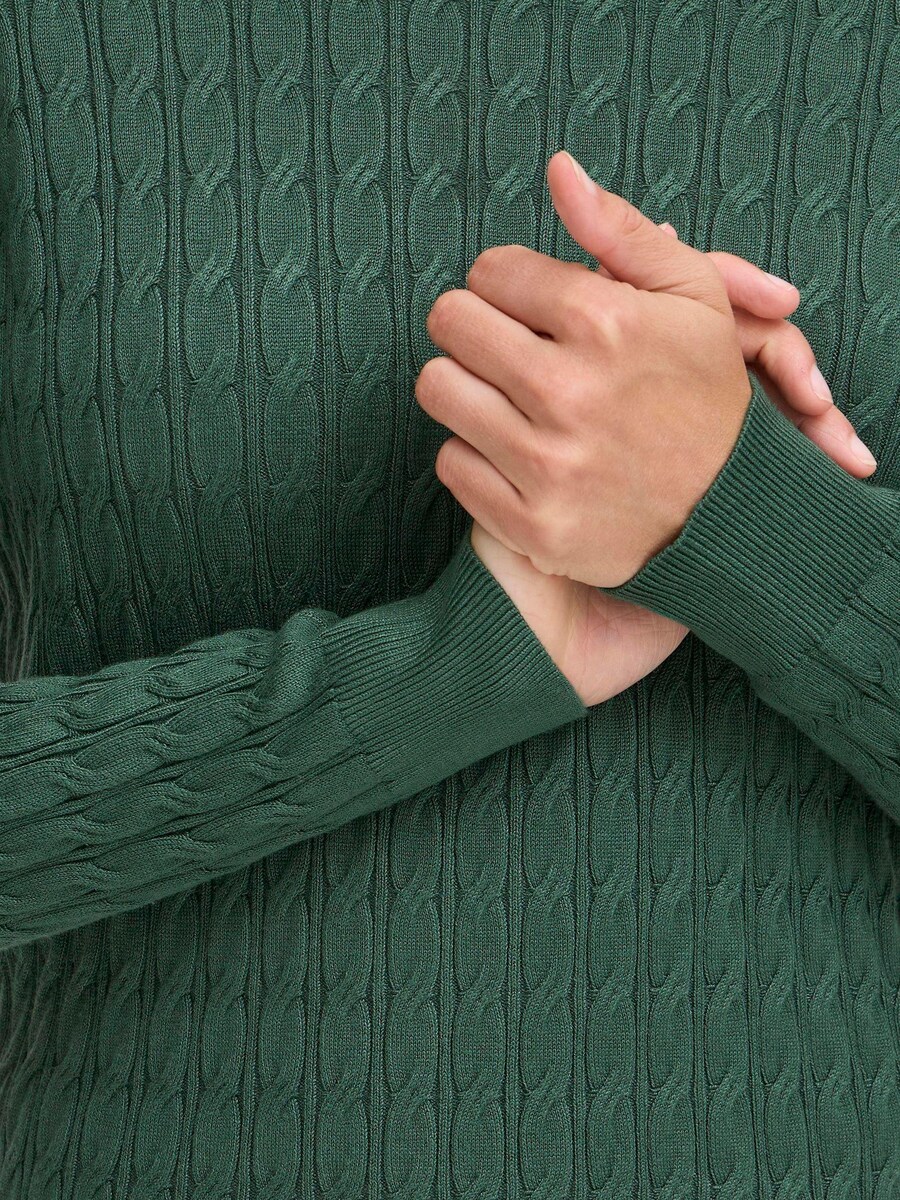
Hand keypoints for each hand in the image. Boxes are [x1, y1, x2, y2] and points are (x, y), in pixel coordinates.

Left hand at [462, 224, 867, 705]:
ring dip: (466, 387)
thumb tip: (558, 169)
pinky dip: (475, 455)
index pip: (489, 270)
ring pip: (439, 390)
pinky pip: (451, 464)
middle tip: (506, 345)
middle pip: (450, 322)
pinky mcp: (532, 526)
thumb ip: (620, 230)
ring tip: (507, 397)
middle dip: (475, 325)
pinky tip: (515, 453)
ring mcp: (546, 467)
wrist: (736, 514)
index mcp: (605, 324)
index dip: (507, 282)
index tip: (531, 305)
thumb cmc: (709, 396)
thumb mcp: (693, 297)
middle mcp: (567, 393)